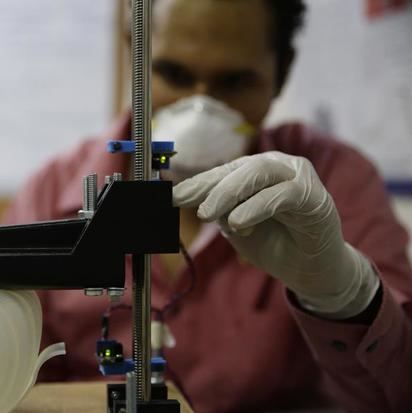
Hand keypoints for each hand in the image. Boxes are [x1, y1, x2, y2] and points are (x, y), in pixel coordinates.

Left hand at [173, 151, 378, 318]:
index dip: (196, 184)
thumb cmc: (273, 244)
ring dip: (230, 193)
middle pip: (240, 168)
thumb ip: (218, 211)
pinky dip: (257, 207)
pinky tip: (239, 222)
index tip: (171, 197)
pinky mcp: (314, 196)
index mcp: (255, 172)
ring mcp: (298, 177)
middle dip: (211, 187)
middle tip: (192, 209)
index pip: (222, 172)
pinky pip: (283, 195)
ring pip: (259, 172)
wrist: (309, 270)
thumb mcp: (236, 227)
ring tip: (208, 214)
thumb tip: (187, 200)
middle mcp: (277, 167)